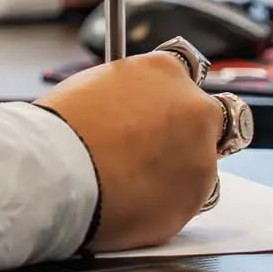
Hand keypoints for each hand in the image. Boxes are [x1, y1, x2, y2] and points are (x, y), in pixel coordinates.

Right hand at [37, 50, 225, 251]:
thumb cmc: (63, 128)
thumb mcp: (96, 88)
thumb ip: (131, 96)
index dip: (174, 95)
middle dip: (194, 131)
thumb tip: (135, 110)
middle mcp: (195, 107)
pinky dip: (169, 202)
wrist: (58, 172)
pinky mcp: (197, 197)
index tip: (166, 108)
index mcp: (166, 69)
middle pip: (214, 116)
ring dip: (180, 171)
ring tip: (137, 182)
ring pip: (202, 163)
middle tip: (164, 148)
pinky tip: (136, 201)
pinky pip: (190, 199)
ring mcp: (202, 154)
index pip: (188, 72)